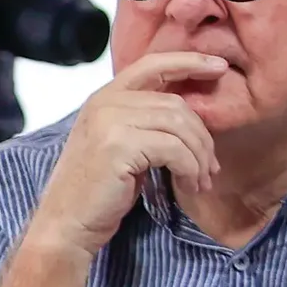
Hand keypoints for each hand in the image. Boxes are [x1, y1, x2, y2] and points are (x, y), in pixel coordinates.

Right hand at [28, 51, 227, 255]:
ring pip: (179, 124)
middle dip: (202, 136)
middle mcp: (105, 102)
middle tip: (212, 167)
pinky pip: (174, 149)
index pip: (152, 64)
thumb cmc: (96, 192)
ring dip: (199, 156)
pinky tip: (190, 185)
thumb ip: (144, 123)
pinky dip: (190, 168)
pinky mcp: (119, 146)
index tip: (220, 67)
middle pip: (175, 103)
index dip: (189, 62)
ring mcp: (110, 122)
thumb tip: (193, 118)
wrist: (66, 224)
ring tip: (202, 180)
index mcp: (104, 97)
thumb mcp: (119, 146)